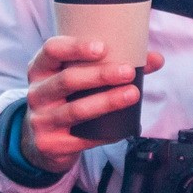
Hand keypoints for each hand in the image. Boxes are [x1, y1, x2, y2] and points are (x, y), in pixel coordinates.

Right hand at [21, 37, 164, 175]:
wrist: (41, 143)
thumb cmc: (66, 100)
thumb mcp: (75, 80)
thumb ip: (110, 65)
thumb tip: (156, 59)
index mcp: (41, 69)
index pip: (52, 50)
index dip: (75, 47)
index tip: (102, 47)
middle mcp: (37, 93)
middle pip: (67, 80)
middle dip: (101, 75)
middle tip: (129, 72)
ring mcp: (41, 120)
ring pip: (76, 110)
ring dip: (107, 102)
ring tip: (132, 94)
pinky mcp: (51, 144)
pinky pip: (83, 139)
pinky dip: (106, 133)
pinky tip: (123, 128)